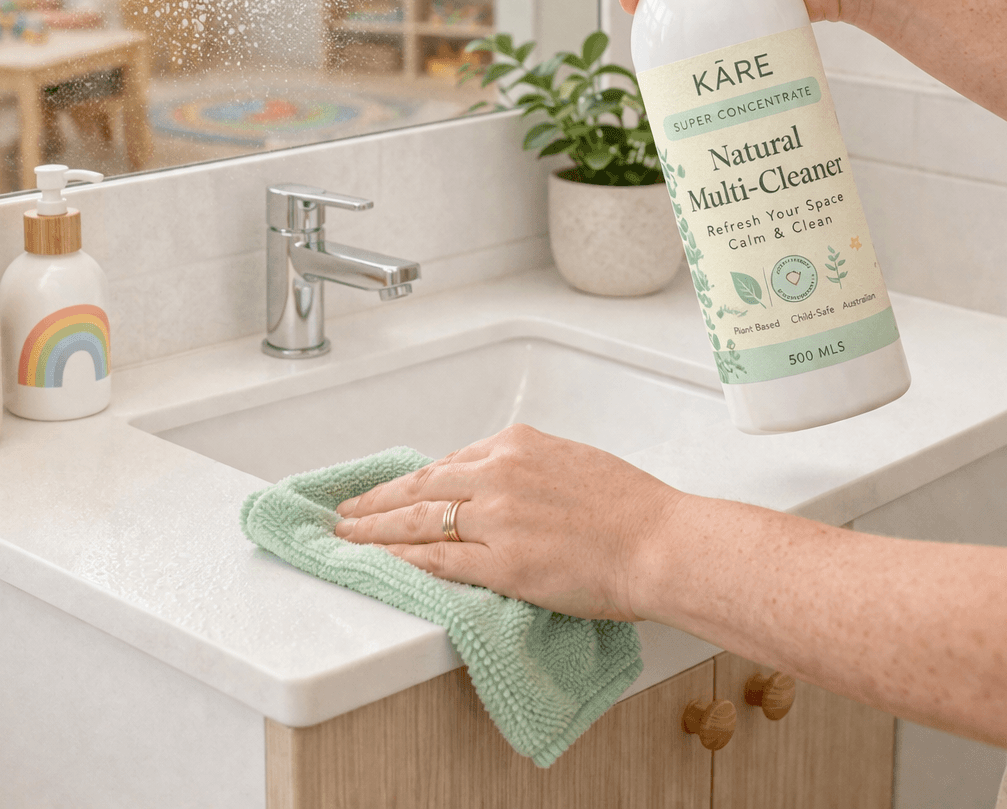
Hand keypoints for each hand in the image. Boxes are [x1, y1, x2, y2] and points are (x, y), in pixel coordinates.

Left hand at [333, 424, 680, 619]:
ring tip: (346, 537)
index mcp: (516, 444)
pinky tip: (380, 562)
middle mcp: (499, 473)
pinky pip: (437, 559)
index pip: (447, 463)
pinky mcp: (503, 562)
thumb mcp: (571, 462)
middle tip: (344, 511)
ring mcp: (497, 517)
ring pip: (417, 521)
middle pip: (419, 487)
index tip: (389, 491)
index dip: (410, 482)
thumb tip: (496, 485)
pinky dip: (402, 560)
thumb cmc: (632, 507)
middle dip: (375, 501)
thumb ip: (526, 469)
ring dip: (374, 530)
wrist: (662, 541)